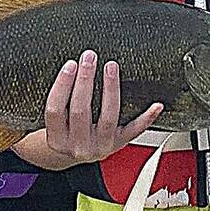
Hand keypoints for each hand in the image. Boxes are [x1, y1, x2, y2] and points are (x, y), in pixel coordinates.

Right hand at [14, 51, 161, 169]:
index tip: (70, 64)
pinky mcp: (120, 144)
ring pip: (108, 117)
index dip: (62, 86)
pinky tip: (156, 104)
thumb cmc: (65, 129)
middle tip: (89, 57)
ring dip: (110, 89)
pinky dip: (147, 117)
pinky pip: (134, 131)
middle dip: (85, 80)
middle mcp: (78, 146)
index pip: (55, 110)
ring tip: (111, 67)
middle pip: (80, 111)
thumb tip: (60, 63)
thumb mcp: (53, 121)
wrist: (78, 153)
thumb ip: (55, 100)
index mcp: (56, 139)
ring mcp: (101, 146)